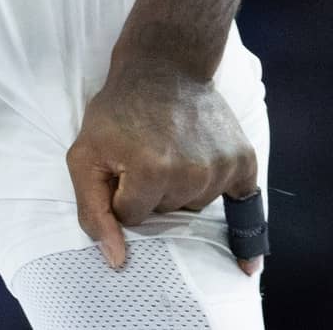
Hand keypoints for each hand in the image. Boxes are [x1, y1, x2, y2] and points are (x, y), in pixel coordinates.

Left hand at [66, 58, 260, 272]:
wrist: (165, 64)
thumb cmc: (118, 110)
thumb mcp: (85, 154)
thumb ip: (93, 212)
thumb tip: (117, 261)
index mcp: (152, 171)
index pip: (131, 217)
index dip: (121, 194)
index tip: (121, 163)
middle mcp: (192, 173)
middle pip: (165, 215)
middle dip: (150, 193)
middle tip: (146, 152)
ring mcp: (220, 167)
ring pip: (193, 208)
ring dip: (180, 189)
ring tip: (173, 150)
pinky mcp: (243, 161)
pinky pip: (245, 209)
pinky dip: (244, 232)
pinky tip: (247, 267)